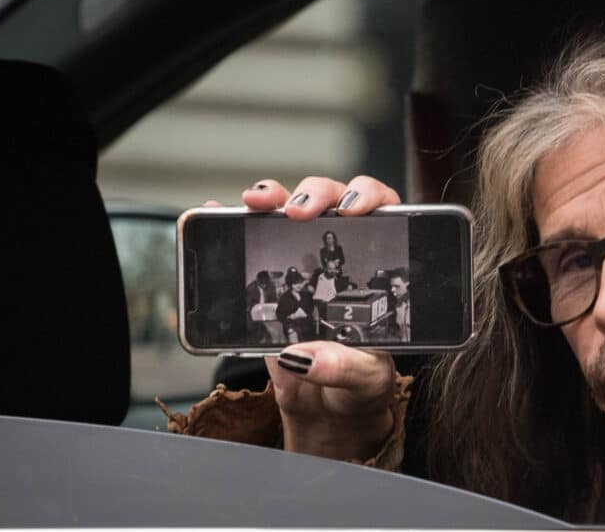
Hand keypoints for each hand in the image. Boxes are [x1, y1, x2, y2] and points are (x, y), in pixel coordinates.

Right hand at [238, 175, 401, 459]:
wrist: (325, 410)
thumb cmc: (358, 387)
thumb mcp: (365, 380)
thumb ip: (344, 367)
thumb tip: (306, 357)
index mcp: (377, 272)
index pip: (385, 213)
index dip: (369, 197)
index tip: (351, 208)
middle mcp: (342, 258)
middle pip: (333, 201)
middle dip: (314, 194)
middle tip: (298, 211)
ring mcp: (303, 262)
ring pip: (290, 211)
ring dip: (273, 198)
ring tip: (257, 202)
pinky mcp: (269, 279)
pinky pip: (251, 239)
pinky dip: (234, 221)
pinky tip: (219, 212)